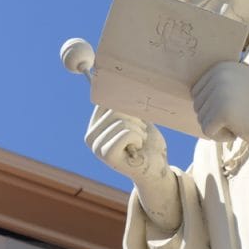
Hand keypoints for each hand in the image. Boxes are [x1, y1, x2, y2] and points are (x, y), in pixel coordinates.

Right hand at [85, 106, 179, 228]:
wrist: (157, 167)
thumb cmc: (148, 143)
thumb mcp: (137, 118)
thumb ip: (126, 104)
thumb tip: (119, 81)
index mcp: (94, 126)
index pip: (107, 100)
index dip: (128, 107)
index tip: (136, 122)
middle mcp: (90, 137)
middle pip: (114, 109)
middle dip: (135, 120)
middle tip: (139, 134)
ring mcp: (97, 147)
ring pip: (122, 121)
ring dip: (139, 131)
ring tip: (139, 143)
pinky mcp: (107, 155)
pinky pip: (126, 133)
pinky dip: (138, 138)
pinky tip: (138, 149)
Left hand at [192, 62, 248, 143]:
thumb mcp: (241, 85)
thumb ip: (220, 87)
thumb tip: (195, 103)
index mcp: (220, 67)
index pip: (197, 94)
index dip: (214, 107)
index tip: (238, 107)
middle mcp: (217, 76)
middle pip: (198, 107)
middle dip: (216, 118)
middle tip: (242, 116)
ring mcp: (219, 92)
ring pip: (202, 120)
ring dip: (220, 127)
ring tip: (243, 121)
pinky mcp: (223, 110)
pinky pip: (208, 130)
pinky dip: (221, 137)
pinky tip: (241, 130)